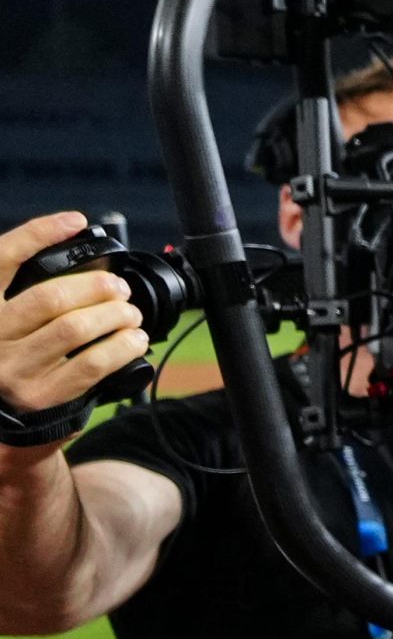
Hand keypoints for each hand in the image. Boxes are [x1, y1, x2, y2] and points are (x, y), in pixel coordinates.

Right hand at [0, 212, 149, 417]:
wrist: (4, 417)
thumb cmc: (15, 353)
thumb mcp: (8, 317)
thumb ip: (26, 288)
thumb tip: (75, 241)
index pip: (2, 258)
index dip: (39, 234)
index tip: (75, 221)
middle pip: (50, 297)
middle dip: (96, 287)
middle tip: (119, 288)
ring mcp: (14, 367)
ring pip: (74, 328)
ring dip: (114, 316)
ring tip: (129, 314)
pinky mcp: (40, 395)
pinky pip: (92, 364)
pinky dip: (122, 347)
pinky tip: (134, 340)